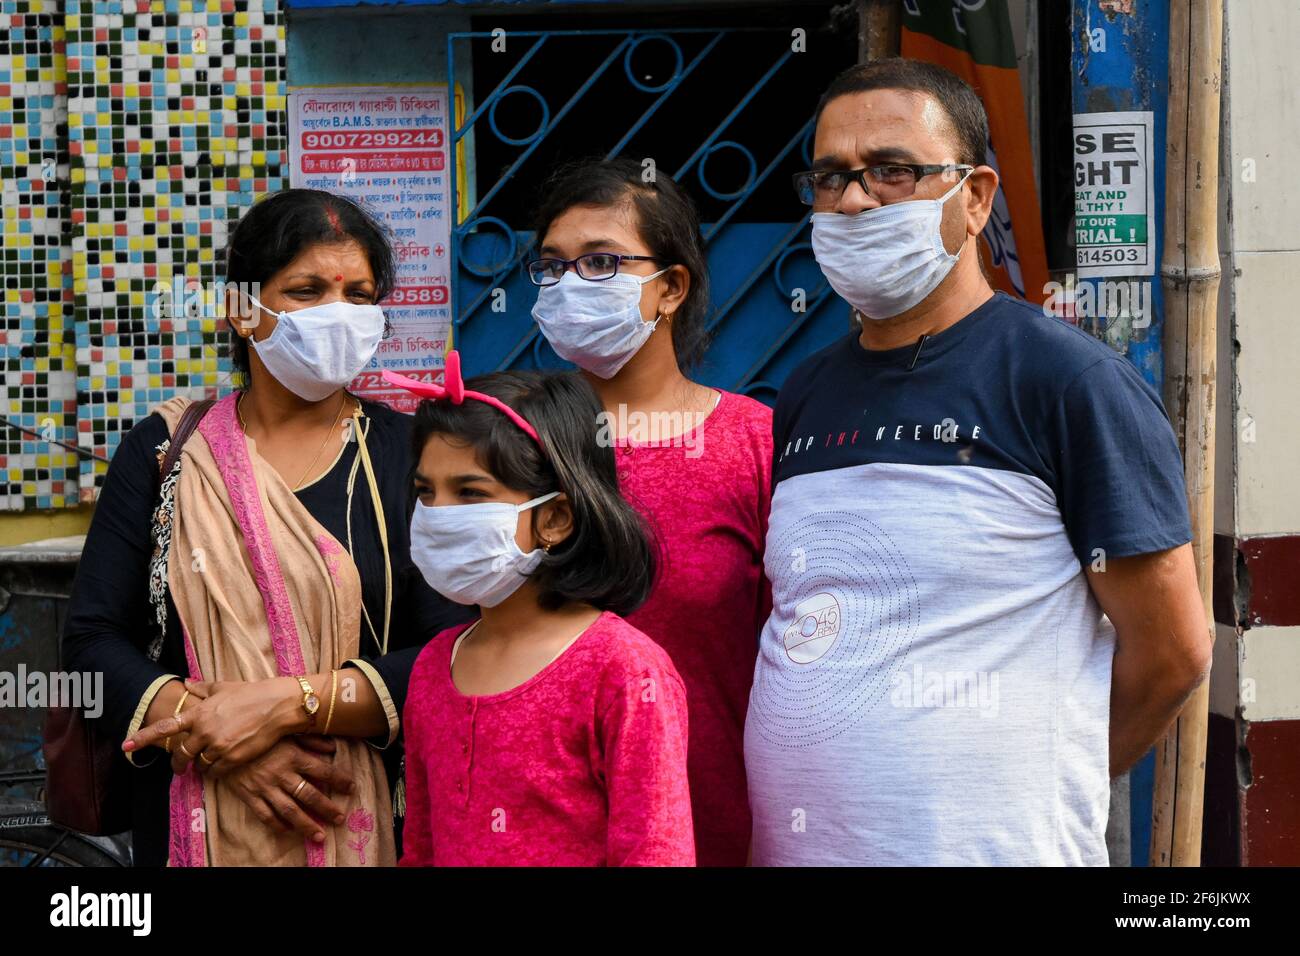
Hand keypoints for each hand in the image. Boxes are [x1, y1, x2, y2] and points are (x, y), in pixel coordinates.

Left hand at [124, 676, 303, 774]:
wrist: (278, 706)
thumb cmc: (253, 693)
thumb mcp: (225, 687)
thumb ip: (202, 688)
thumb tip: (186, 682)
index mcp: (199, 713)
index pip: (165, 727)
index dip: (143, 738)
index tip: (126, 746)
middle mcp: (204, 731)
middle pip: (180, 754)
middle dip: (178, 762)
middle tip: (180, 766)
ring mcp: (218, 746)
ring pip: (199, 764)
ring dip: (202, 764)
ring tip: (211, 758)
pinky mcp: (232, 759)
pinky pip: (216, 771)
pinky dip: (217, 769)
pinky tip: (225, 761)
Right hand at [225, 736, 355, 842]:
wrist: (223, 743)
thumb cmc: (259, 736)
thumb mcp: (286, 733)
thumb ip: (310, 740)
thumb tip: (332, 746)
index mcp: (293, 756)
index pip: (323, 770)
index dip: (340, 780)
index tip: (352, 788)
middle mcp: (281, 774)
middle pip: (309, 795)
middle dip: (327, 808)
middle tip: (340, 819)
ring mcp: (265, 787)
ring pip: (290, 810)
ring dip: (306, 825)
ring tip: (320, 836)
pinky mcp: (249, 796)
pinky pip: (266, 815)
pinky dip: (278, 826)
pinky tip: (289, 832)